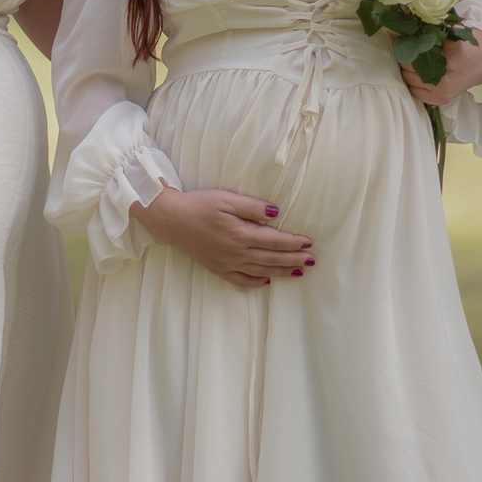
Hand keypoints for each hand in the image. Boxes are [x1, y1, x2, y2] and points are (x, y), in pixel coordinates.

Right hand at [132, 186, 313, 288]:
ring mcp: (227, 263)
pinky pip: (240, 280)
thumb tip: (275, 213)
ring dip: (282, 272)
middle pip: (272, 258)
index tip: (308, 243)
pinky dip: (256, 282)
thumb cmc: (198, 205)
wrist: (170, 220)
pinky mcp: (217, 268)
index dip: (293, 243)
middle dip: (294, 260)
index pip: (275, 240)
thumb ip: (252, 207)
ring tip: (298, 272)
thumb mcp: (226, 199)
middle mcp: (236, 252)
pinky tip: (266, 281)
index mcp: (241, 234)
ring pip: (261, 271)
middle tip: (312, 261)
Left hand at [400, 29, 481, 106]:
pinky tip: (418, 76)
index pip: (414, 53)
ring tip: (413, 64)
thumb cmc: (464, 44)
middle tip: (409, 53)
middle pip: (408, 67)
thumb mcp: (452, 31)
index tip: (407, 42)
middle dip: (406, 59)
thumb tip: (408, 32)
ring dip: (407, 71)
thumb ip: (431, 31)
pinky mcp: (441, 99)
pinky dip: (412, 84)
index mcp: (448, 58)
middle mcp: (445, 77)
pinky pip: (414, 93)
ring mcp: (442, 90)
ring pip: (408, 80)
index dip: (408, 46)